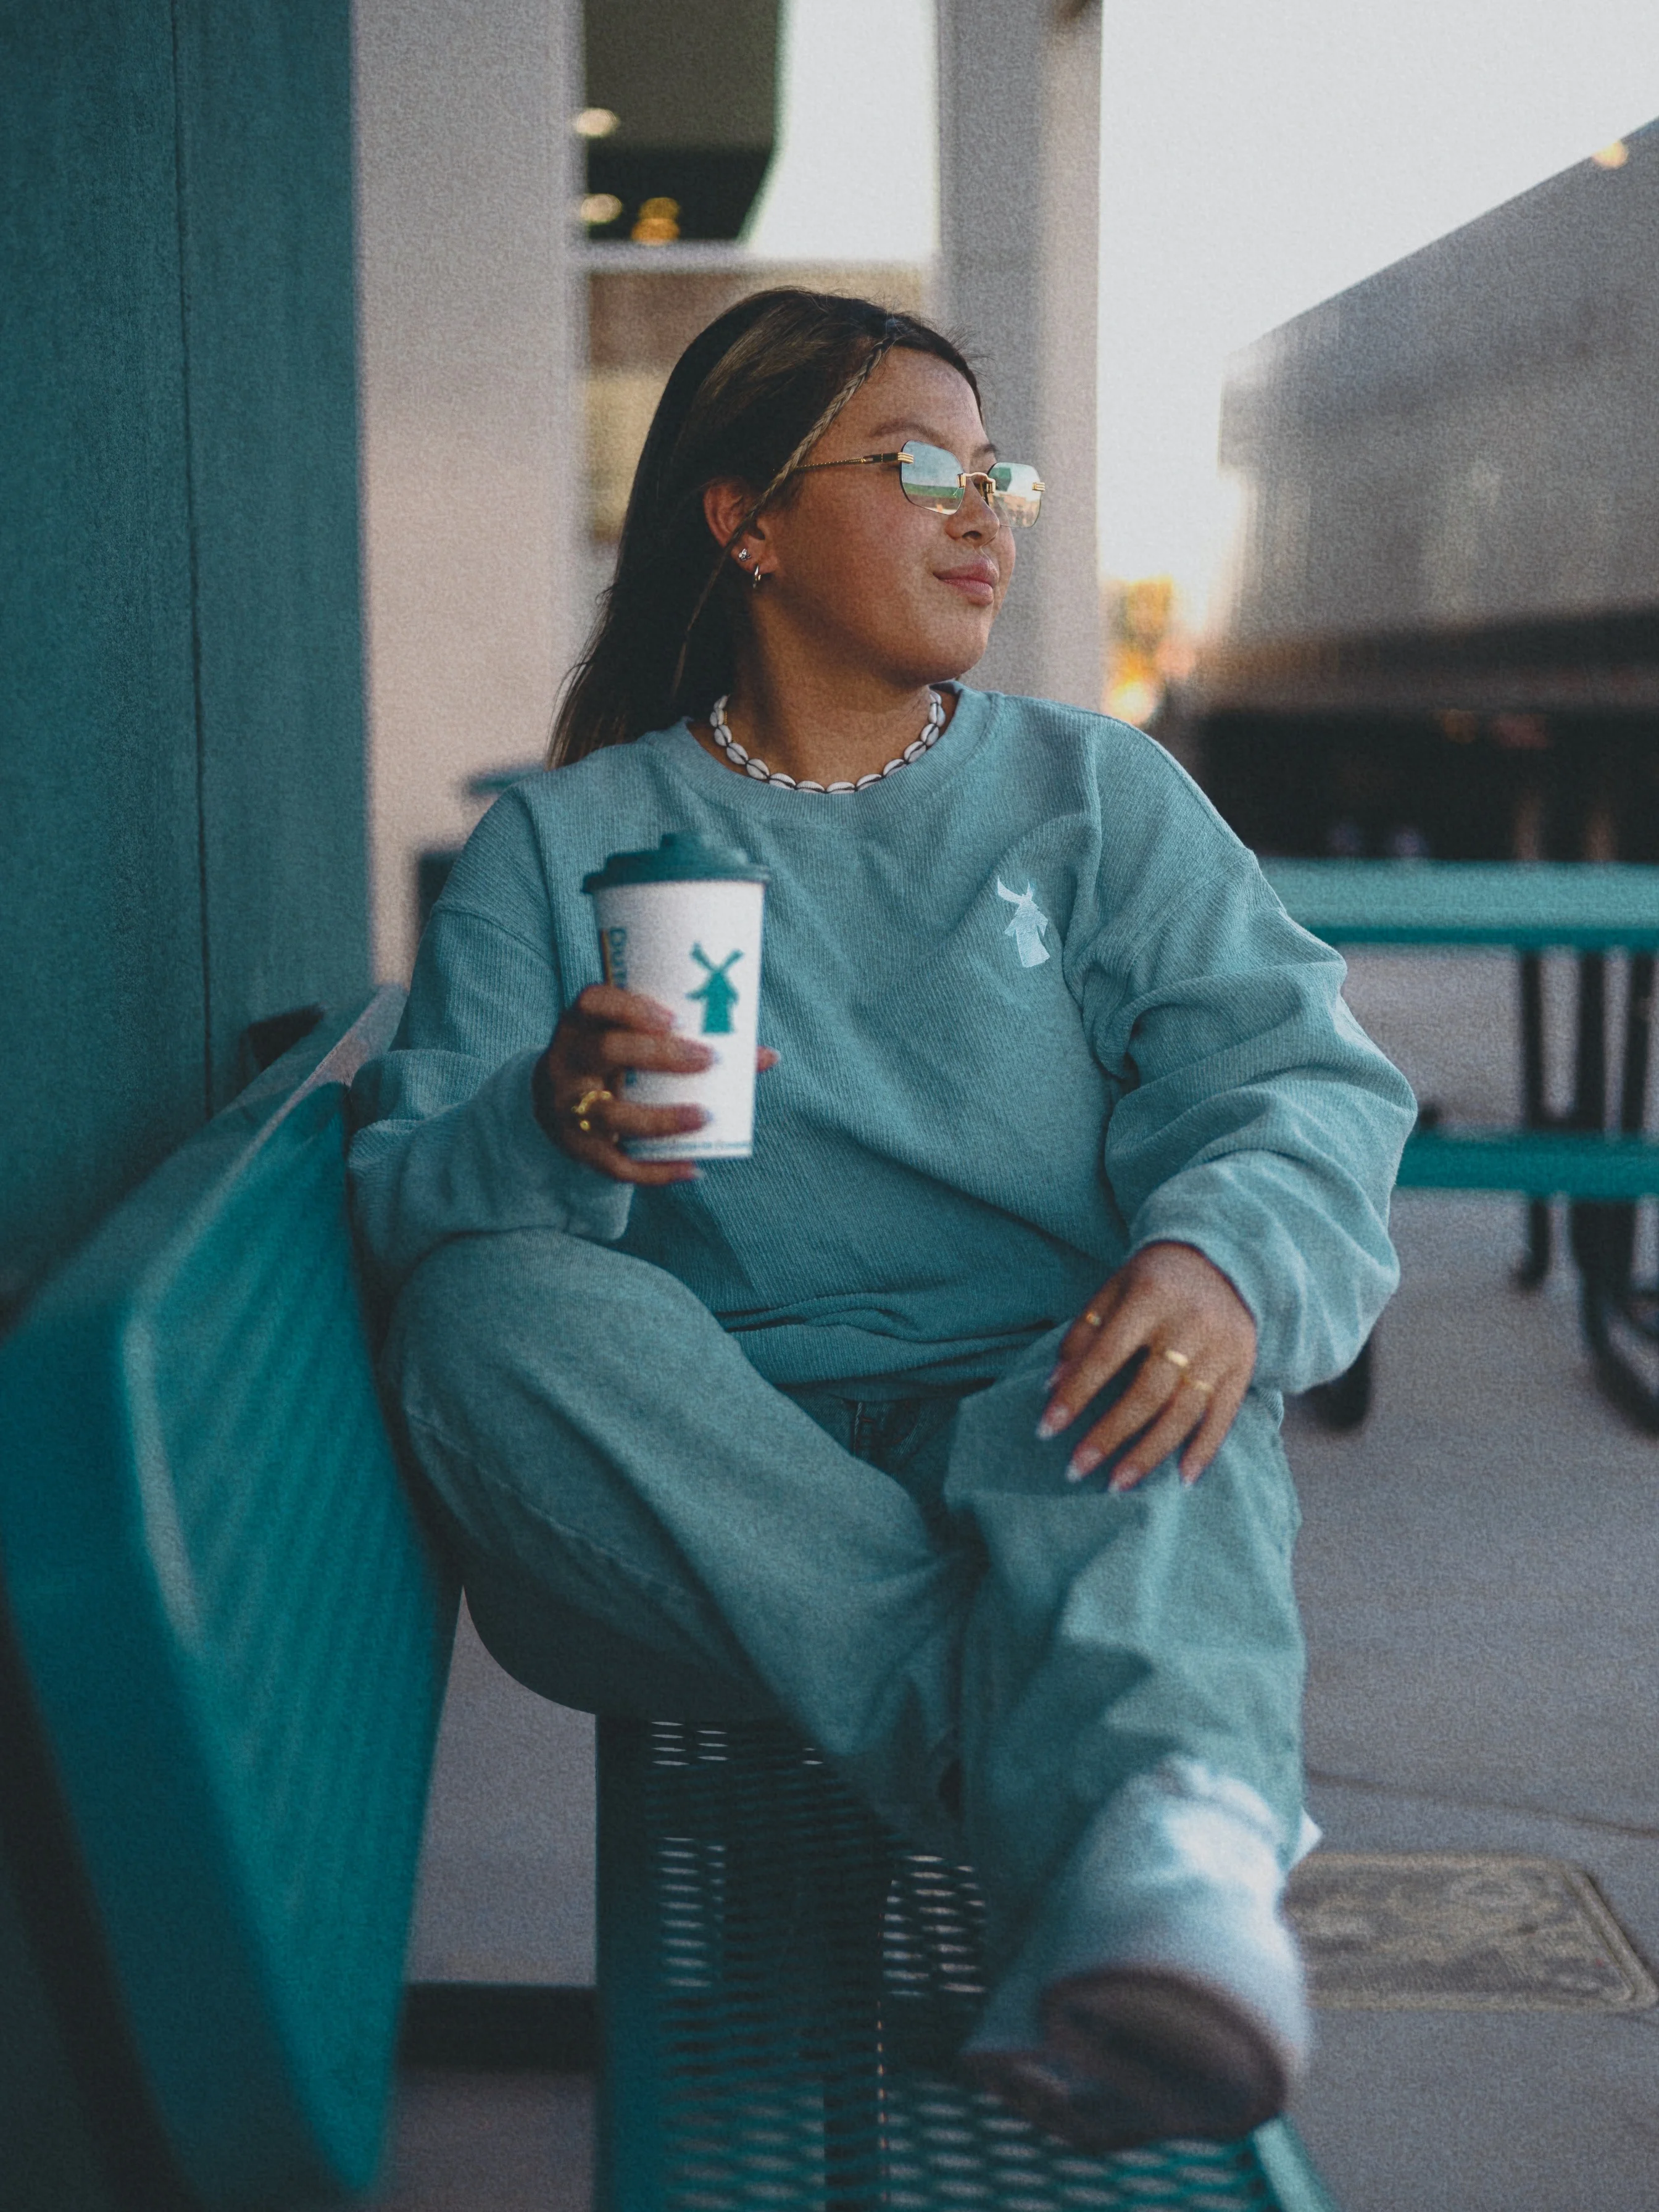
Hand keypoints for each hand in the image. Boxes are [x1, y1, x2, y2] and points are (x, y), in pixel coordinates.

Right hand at [534, 983, 777, 1186]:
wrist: (552, 1101)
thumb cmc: (612, 1060)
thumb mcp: (631, 1040)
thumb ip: (689, 1041)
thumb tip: (767, 1056)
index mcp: (580, 1024)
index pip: (592, 1002)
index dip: (630, 1007)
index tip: (673, 1017)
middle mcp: (567, 1062)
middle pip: (607, 1052)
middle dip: (660, 1055)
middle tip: (708, 1059)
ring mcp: (568, 1108)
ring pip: (611, 1116)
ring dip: (662, 1119)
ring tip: (705, 1117)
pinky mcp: (578, 1148)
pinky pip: (616, 1165)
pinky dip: (656, 1171)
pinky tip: (692, 1169)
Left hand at [1037, 1242, 1256, 1488]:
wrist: (1224, 1260)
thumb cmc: (1154, 1279)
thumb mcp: (1113, 1290)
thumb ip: (1083, 1335)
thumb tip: (1053, 1387)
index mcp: (1150, 1298)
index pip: (1106, 1355)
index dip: (1076, 1393)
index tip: (1046, 1429)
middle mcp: (1190, 1325)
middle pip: (1147, 1392)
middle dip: (1110, 1434)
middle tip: (1076, 1469)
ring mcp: (1221, 1348)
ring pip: (1184, 1411)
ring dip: (1150, 1453)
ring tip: (1118, 1484)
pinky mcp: (1244, 1365)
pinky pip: (1224, 1415)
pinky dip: (1205, 1449)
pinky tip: (1183, 1478)